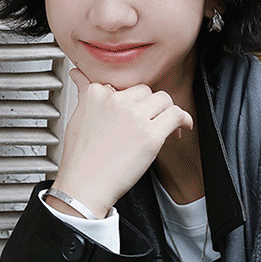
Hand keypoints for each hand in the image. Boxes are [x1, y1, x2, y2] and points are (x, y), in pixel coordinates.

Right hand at [47, 68, 192, 217]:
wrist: (84, 185)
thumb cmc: (80, 160)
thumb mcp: (76, 117)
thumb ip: (84, 94)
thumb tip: (79, 75)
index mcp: (97, 94)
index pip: (123, 86)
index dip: (132, 101)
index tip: (134, 111)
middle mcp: (116, 100)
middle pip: (145, 91)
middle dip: (150, 106)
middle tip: (151, 121)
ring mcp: (134, 116)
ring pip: (163, 99)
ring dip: (166, 111)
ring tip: (166, 125)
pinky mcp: (150, 134)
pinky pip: (176, 115)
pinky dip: (184, 119)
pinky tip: (183, 126)